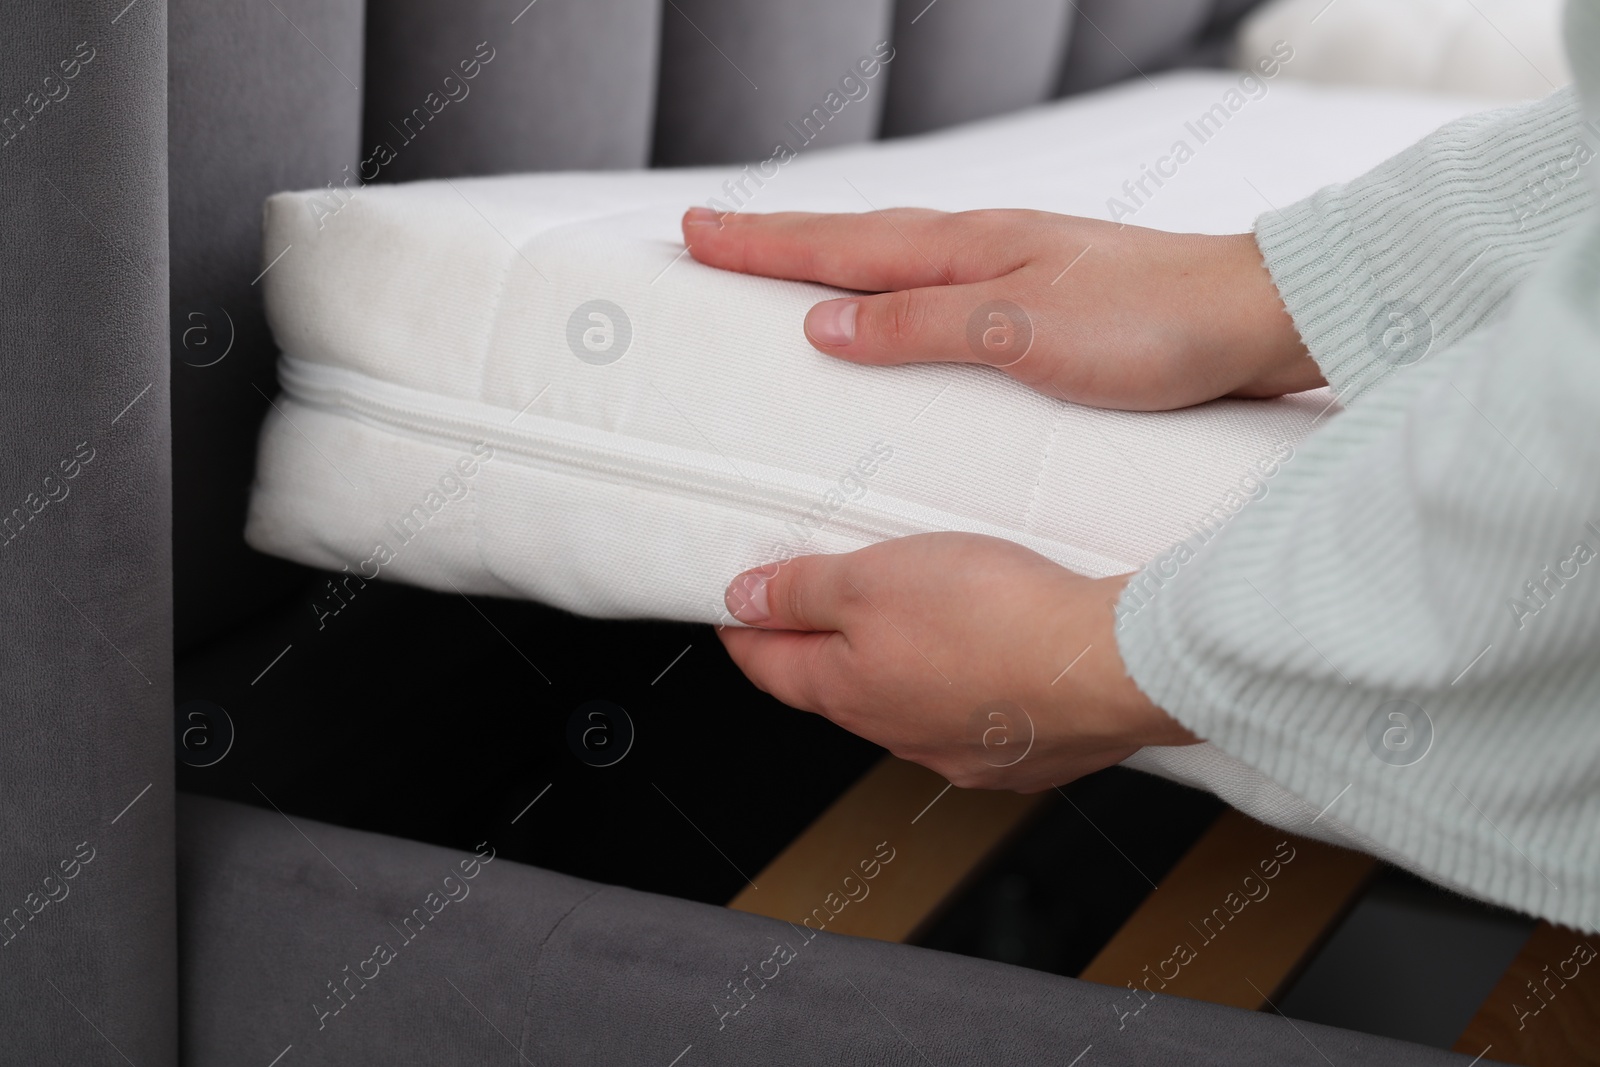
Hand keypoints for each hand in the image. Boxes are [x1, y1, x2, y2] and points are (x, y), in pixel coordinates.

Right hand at [683, 207, 1320, 410]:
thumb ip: (921, 326)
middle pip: (855, 243)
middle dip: (777, 242)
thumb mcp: (1023, 331)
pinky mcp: (1042, 305)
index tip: (693, 234)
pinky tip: (897, 321)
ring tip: (781, 274)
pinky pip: (936, 295)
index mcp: (966, 251)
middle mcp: (982, 250)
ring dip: (830, 264)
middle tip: (712, 240)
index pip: (838, 247)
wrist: (1256, 319)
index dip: (761, 244)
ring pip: (895, 263)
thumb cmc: (1153, 325)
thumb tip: (823, 323)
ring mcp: (1013, 272)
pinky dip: (891, 296)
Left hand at [718, 533, 1199, 791]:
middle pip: (840, 690)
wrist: (1107, 667)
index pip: (771, 668)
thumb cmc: (993, 618)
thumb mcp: (870, 579)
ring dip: (904, 670)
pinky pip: (977, 721)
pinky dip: (970, 691)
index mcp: (848, 693)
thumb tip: (743, 601)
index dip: (747, 634)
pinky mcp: (1025, 755)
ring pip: (912, 707)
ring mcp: (964, 753)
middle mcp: (900, 735)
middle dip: (824, 650)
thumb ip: (802, 592)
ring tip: (920, 623)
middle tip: (821, 606)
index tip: (737, 613)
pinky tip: (993, 663)